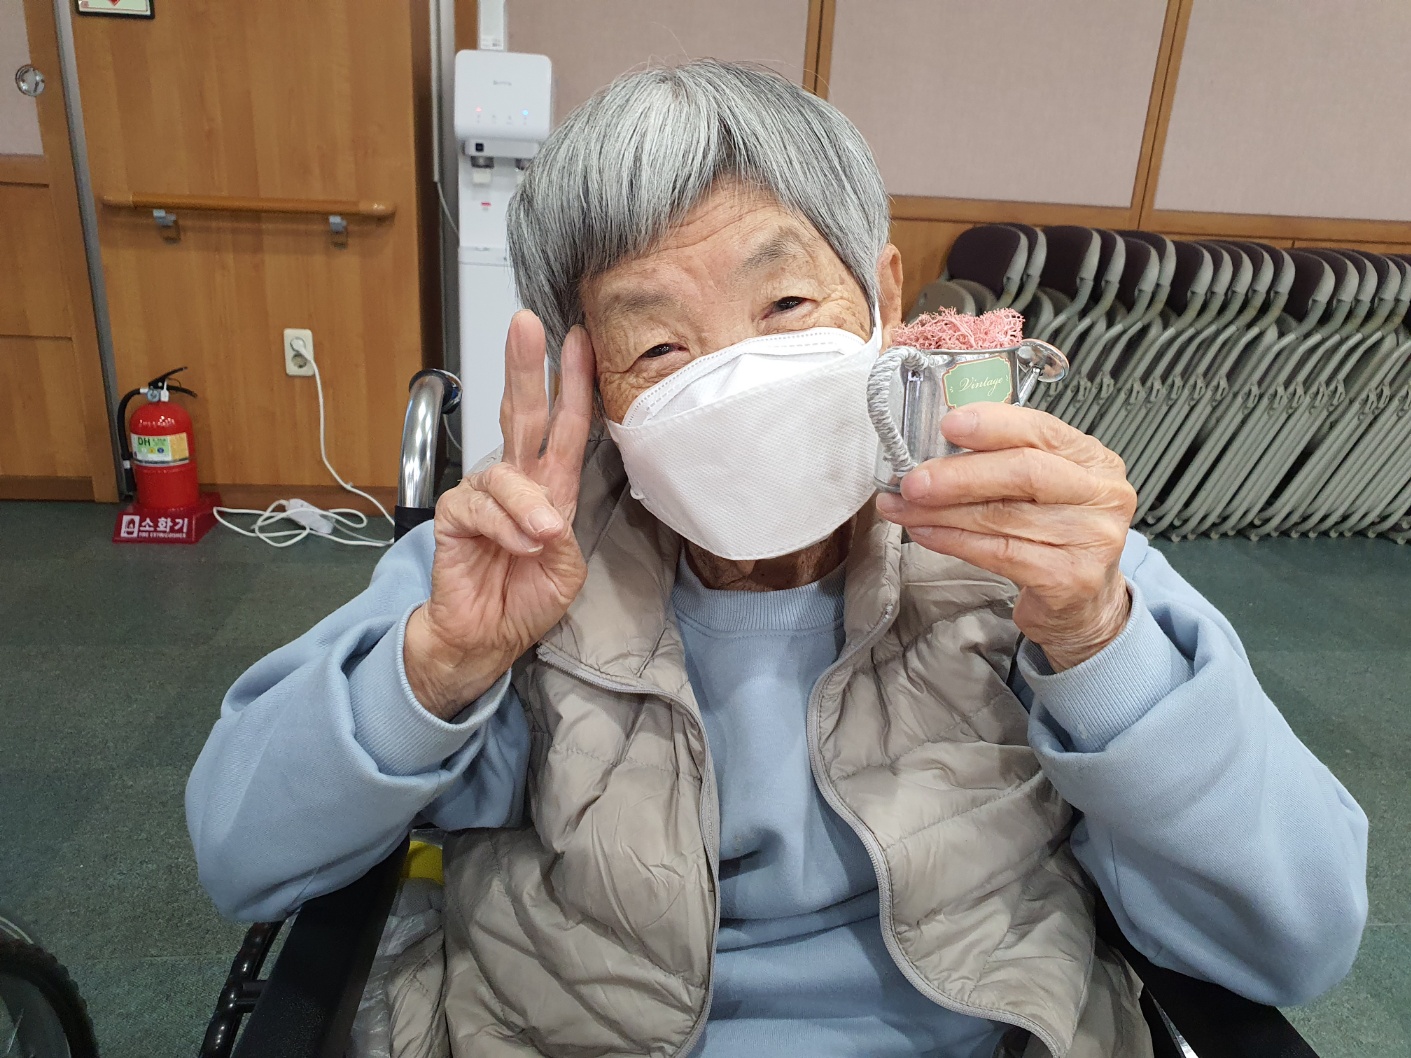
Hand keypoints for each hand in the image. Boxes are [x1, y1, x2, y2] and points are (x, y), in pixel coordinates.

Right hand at [403, 312, 594, 717]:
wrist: (488, 637)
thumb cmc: (525, 598)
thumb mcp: (565, 567)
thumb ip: (562, 533)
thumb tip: (547, 514)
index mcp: (550, 487)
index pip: (564, 426)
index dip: (573, 384)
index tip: (581, 340)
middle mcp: (517, 482)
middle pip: (522, 414)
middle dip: (526, 368)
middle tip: (527, 325)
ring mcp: (482, 496)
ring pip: (506, 474)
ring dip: (528, 506)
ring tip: (544, 537)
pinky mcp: (453, 516)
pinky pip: (480, 508)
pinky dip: (505, 528)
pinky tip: (518, 546)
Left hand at [875, 402, 1136, 670]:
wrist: (1084, 603)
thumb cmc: (1054, 536)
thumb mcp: (1040, 490)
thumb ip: (1000, 463)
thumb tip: (931, 453)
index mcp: (1094, 460)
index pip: (1042, 430)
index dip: (992, 425)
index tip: (948, 425)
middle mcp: (1102, 495)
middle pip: (1023, 472)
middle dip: (959, 475)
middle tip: (912, 480)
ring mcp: (1091, 539)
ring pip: (1001, 516)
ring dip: (941, 512)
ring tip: (903, 508)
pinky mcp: (1070, 578)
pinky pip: (998, 554)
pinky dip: (953, 541)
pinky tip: (925, 533)